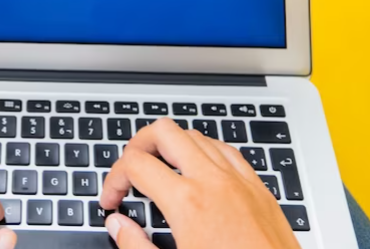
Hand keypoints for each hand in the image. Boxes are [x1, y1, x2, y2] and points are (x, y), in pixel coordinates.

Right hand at [100, 119, 299, 248]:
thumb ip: (137, 246)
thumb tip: (118, 226)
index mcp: (187, 202)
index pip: (134, 164)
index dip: (113, 180)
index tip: (112, 201)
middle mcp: (213, 181)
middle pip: (163, 131)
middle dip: (137, 146)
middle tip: (130, 171)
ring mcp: (238, 179)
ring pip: (194, 134)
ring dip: (170, 147)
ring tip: (160, 171)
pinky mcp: (257, 186)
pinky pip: (225, 149)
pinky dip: (204, 151)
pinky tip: (198, 171)